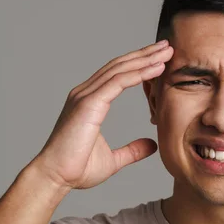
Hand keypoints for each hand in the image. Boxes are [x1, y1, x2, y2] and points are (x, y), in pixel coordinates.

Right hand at [30, 40, 173, 189]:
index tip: (160, 58)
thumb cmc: (76, 169)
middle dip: (145, 54)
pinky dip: (139, 73)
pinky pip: (118, 82)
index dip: (140, 64)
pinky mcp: (88, 103)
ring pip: (121, 69)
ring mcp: (85, 96)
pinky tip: (156, 67)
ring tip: (167, 51)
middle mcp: (86, 93)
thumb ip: (132, 150)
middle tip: (168, 46)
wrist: (55, 177)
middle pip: (120, 66)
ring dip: (146, 59)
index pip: (118, 75)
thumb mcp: (113, 159)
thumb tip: (151, 145)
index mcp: (90, 102)